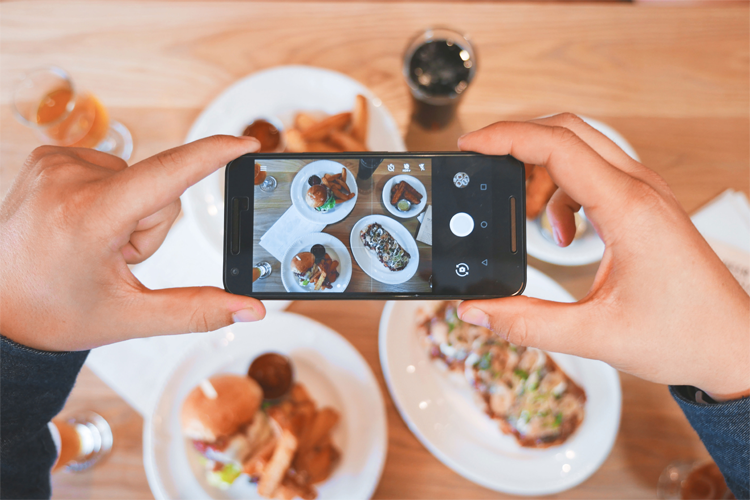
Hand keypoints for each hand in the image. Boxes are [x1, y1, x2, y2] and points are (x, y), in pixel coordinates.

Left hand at [0, 136, 264, 351]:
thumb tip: (250, 310)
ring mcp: (54, 163)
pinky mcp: (49, 157)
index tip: (246, 143)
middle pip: (159, 190)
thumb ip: (198, 311)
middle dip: (151, 226)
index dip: (214, 155)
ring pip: (137, 180)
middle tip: (114, 258)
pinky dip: (109, 198)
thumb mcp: (130, 317)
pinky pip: (111, 170)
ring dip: (130, 213)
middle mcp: (68, 178)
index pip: (168, 174)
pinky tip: (82, 224)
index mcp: (89, 217)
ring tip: (93, 243)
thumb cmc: (53, 313)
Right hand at [457, 114, 749, 398]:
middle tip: (484, 166)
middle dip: (517, 142)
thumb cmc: (685, 335)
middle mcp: (639, 190)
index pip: (557, 146)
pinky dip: (563, 192)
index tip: (471, 145)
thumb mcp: (595, 335)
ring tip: (525, 215)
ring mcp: (645, 194)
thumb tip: (477, 310)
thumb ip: (527, 323)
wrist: (734, 345)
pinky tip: (563, 233)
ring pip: (580, 149)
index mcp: (628, 209)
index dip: (506, 138)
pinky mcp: (645, 206)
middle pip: (567, 131)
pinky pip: (593, 174)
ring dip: (541, 170)